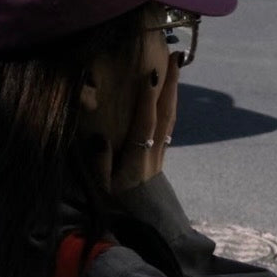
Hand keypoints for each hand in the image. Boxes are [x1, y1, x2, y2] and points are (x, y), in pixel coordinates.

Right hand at [108, 54, 180, 194]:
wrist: (147, 220)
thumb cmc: (120, 202)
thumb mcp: (103, 188)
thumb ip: (100, 162)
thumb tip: (99, 137)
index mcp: (137, 158)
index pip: (145, 123)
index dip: (148, 99)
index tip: (151, 74)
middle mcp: (154, 150)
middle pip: (165, 113)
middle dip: (170, 84)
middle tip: (175, 57)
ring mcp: (162, 148)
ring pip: (171, 115)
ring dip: (174, 89)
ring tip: (176, 65)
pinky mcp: (164, 149)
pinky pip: (170, 121)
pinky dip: (172, 102)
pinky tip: (172, 89)